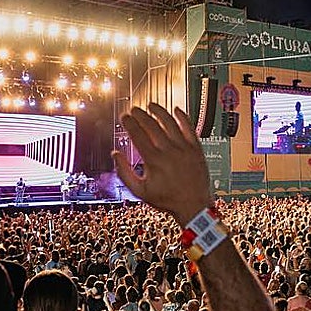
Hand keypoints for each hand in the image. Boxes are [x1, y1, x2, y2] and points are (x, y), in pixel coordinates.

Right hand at [112, 104, 213, 225]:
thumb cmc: (167, 200)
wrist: (193, 205)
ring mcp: (184, 148)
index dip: (129, 123)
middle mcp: (169, 151)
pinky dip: (182, 117)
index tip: (124, 117)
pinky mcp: (196, 148)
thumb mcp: (140, 191)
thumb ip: (124, 172)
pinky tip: (176, 110)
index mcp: (154, 160)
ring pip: (170, 122)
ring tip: (151, 105)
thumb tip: (115, 154)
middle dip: (140, 115)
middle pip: (152, 125)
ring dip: (159, 111)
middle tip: (134, 110)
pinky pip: (189, 127)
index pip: (138, 134)